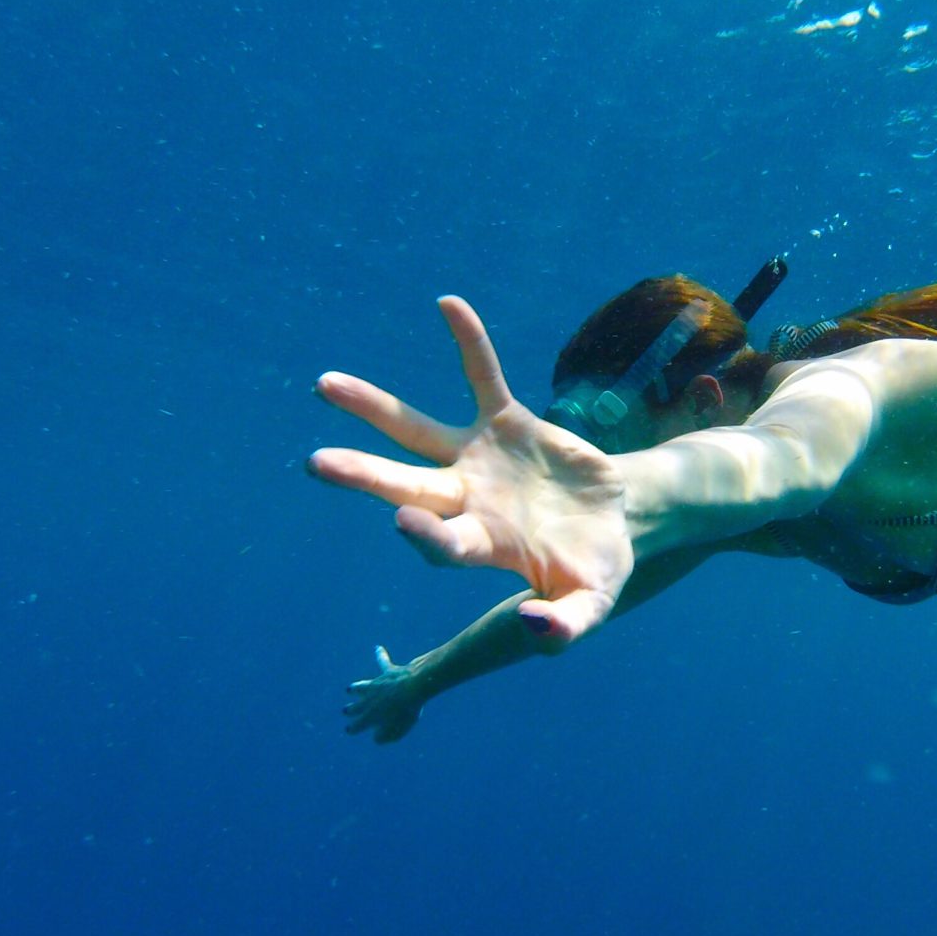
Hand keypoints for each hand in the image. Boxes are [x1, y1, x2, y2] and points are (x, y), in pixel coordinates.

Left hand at [309, 297, 633, 644]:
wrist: (621, 520)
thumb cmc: (597, 571)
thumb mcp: (591, 606)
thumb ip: (565, 628)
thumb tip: (534, 631)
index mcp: (484, 545)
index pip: (442, 542)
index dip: (425, 536)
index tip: (404, 523)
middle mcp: (468, 499)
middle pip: (405, 484)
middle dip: (363, 475)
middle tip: (315, 464)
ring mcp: (481, 458)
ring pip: (417, 430)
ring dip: (373, 408)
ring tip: (322, 385)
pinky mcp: (507, 423)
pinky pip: (482, 376)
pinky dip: (469, 343)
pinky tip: (447, 304)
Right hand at [345, 645, 424, 743]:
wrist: (413, 688)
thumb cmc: (406, 711)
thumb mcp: (397, 731)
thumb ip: (385, 736)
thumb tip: (376, 737)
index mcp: (371, 715)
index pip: (357, 725)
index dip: (353, 728)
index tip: (349, 729)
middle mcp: (370, 699)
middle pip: (357, 706)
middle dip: (351, 710)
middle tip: (345, 711)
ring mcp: (378, 684)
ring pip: (363, 686)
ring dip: (357, 688)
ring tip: (350, 689)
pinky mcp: (388, 672)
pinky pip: (383, 662)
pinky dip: (380, 655)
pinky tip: (377, 648)